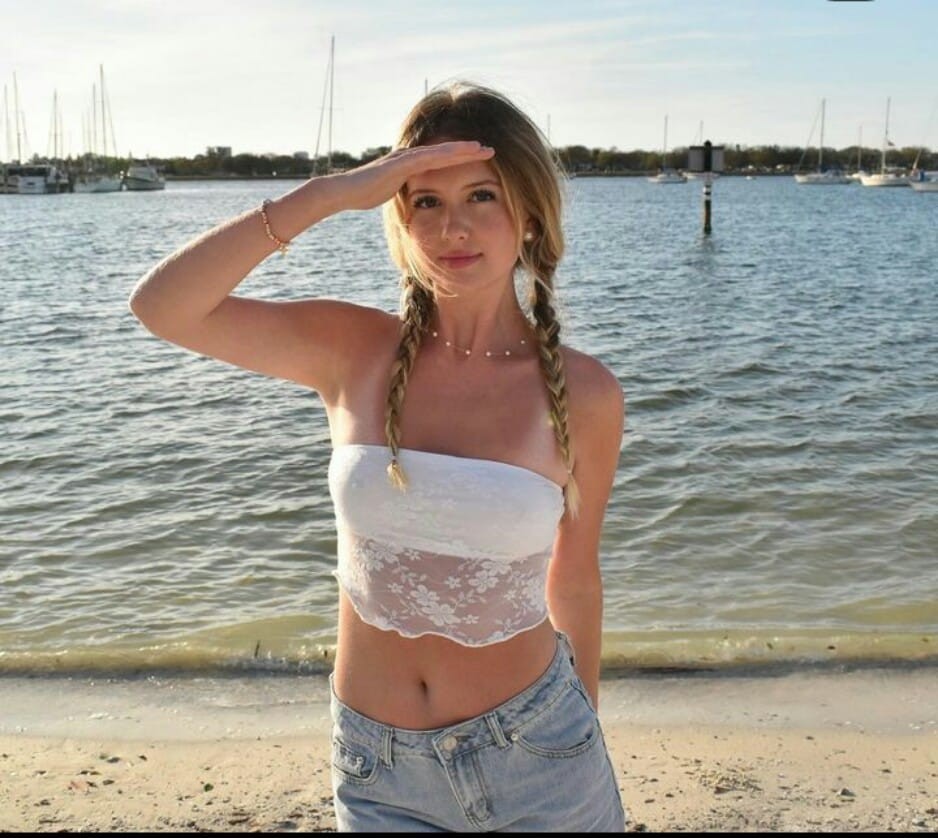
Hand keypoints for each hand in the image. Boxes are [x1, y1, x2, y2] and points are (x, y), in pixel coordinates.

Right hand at [334, 141, 495, 210]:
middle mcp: (410, 157)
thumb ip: (403, 193)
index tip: (481, 161)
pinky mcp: (401, 163)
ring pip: (440, 151)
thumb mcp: (391, 195)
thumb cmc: (363, 195)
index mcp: (411, 165)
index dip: (462, 160)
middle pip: (446, 152)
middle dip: (468, 151)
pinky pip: (427, 157)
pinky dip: (445, 154)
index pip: (442, 161)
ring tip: (483, 148)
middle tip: (491, 150)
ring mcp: (406, 158)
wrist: (344, 192)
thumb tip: (414, 202)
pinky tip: (459, 152)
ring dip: (462, 149)